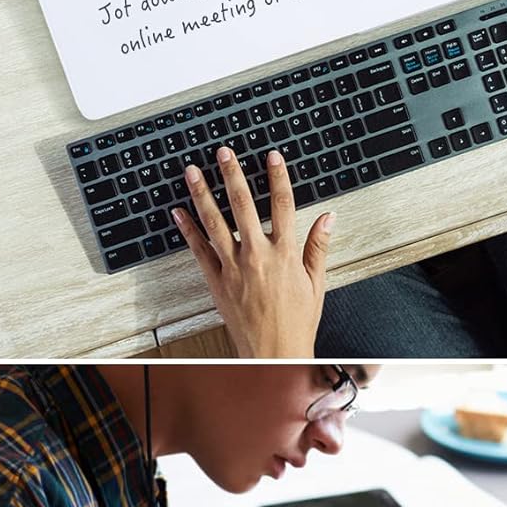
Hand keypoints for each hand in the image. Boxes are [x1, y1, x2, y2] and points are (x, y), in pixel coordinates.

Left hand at [172, 147, 332, 357]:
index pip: (282, 205)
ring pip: (215, 223)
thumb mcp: (316, 283)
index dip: (278, 177)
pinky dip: (188, 229)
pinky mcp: (217, 281)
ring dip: (202, 194)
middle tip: (224, 153)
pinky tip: (179, 212)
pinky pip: (199, 250)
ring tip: (192, 172)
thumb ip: (318, 247)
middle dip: (233, 175)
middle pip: (243, 206)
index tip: (272, 157)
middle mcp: (257, 256)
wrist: (273, 353)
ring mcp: (234, 268)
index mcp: (284, 254)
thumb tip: (328, 218)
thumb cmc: (296, 322)